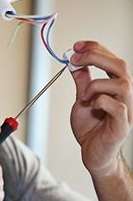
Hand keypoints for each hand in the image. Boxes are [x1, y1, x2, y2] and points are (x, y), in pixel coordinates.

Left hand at [70, 41, 132, 177]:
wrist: (94, 154)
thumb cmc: (90, 128)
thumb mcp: (82, 100)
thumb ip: (82, 82)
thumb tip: (76, 63)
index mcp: (114, 88)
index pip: (111, 60)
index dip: (95, 49)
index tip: (76, 46)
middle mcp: (123, 95)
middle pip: (120, 66)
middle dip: (96, 56)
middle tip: (75, 57)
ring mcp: (125, 110)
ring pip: (122, 83)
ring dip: (95, 84)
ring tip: (83, 96)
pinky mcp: (121, 125)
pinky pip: (118, 106)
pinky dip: (101, 101)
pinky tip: (90, 106)